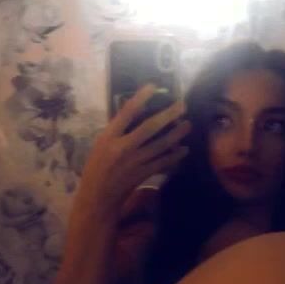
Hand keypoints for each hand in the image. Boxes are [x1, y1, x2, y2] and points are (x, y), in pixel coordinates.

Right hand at [78, 85, 191, 220]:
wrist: (97, 197)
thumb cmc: (96, 168)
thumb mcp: (100, 145)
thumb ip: (117, 131)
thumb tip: (138, 115)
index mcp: (108, 138)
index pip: (125, 113)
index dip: (140, 98)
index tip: (153, 86)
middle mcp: (122, 148)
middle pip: (149, 128)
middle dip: (168, 115)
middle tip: (182, 105)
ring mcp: (134, 162)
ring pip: (160, 145)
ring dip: (176, 135)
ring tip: (187, 125)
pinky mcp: (143, 175)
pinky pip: (162, 163)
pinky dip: (174, 156)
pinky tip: (183, 150)